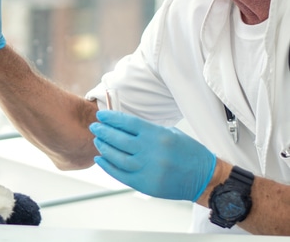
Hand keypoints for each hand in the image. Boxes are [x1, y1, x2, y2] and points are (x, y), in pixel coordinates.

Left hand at [89, 110, 215, 201]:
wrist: (205, 178)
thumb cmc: (189, 153)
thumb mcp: (170, 133)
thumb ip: (147, 130)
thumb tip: (122, 125)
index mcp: (158, 135)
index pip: (128, 123)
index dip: (111, 118)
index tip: (101, 115)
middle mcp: (151, 152)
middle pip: (119, 139)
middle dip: (103, 131)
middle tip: (95, 127)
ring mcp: (147, 169)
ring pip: (117, 157)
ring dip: (104, 147)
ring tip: (98, 141)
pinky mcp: (145, 184)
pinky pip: (120, 174)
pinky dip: (108, 166)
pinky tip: (100, 158)